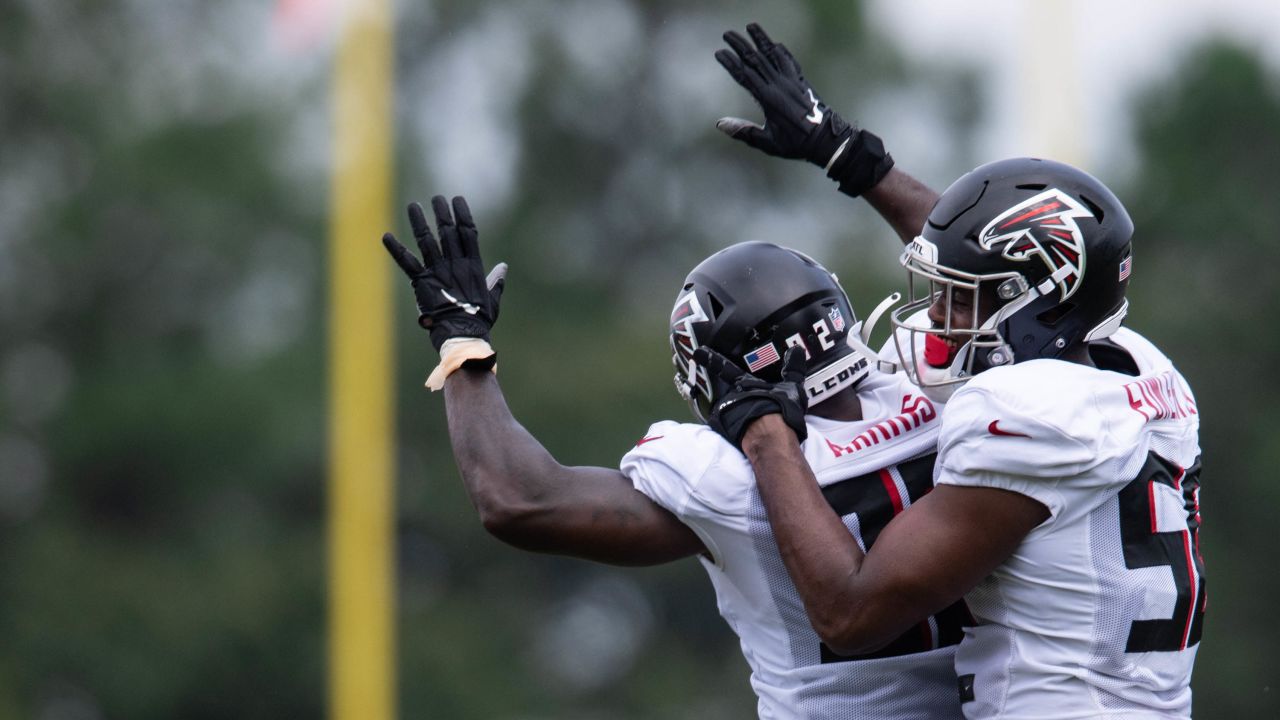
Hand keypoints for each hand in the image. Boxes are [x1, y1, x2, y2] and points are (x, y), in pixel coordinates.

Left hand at [382, 195, 506, 351]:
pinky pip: (407, 262)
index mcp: (473, 266)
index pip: (468, 233)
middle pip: (448, 231)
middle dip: (442, 213)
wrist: (463, 335)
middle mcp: (455, 264)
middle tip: (437, 199)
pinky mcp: (422, 282)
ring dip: (419, 222)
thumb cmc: (479, 321)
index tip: (458, 200)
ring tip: (413, 206)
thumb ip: (496, 282)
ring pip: (427, 240)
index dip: (462, 215)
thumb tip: (503, 268)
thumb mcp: (493, 299)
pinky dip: (396, 250)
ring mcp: (438, 271)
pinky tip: (386, 236)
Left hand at [694, 345, 808, 450]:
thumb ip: (793, 368)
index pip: (726, 368)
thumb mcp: (792, 387)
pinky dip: (734, 430)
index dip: (712, 359)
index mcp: (745, 384)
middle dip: (737, 401)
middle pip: (729, 395)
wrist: (771, 437)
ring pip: (728, 412)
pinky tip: (748, 434)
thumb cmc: (781, 411)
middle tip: (748, 409)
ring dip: (737, 417)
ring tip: (755, 425)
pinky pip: (726, 428)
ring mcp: (725, 413)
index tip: (698, 352)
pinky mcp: (723, 430)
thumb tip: (797, 350)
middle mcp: (731, 396)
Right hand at [714, 23, 894, 196]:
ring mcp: (791, 81)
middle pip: (755, 60)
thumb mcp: (767, 143)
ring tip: (751, 26)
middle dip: (740, 45)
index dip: (730, 63)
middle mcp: (778, 85)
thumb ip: (744, 132)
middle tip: (727, 34)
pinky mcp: (801, 81)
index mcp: (768, 99)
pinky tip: (775, 45)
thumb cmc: (795, 144)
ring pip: (773, 55)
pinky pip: (789, 61)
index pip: (744, 76)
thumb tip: (720, 124)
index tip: (719, 53)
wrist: (825, 139)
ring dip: (761, 39)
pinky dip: (781, 51)